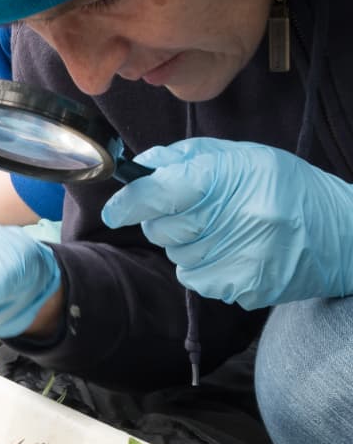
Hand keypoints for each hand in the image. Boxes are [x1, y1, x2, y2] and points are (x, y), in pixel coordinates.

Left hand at [101, 137, 352, 308]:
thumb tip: (141, 167)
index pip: (160, 192)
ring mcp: (241, 258)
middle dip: (165, 220)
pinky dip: (204, 267)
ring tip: (225, 230)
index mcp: (228, 179)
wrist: (344, 233)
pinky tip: (233, 252)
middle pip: (160, 229)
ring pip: (176, 256)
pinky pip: (196, 280)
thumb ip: (186, 157)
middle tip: (196, 211)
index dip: (129, 202)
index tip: (114, 211)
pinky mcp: (246, 288)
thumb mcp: (242, 156)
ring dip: (187, 244)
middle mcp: (234, 219)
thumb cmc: (286, 186)